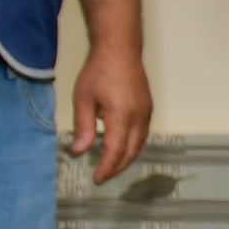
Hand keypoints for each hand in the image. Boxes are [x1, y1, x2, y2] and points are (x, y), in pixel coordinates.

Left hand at [68, 45, 153, 184]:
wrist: (120, 49)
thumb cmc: (98, 72)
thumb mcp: (83, 98)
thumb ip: (83, 126)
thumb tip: (79, 150)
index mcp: (121, 116)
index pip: (115, 150)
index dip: (107, 167)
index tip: (96, 179)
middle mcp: (139, 118)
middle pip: (131, 152)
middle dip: (117, 167)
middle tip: (102, 177)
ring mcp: (147, 113)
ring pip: (140, 145)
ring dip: (126, 158)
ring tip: (111, 166)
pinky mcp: (149, 108)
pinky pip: (143, 134)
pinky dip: (133, 146)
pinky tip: (122, 148)